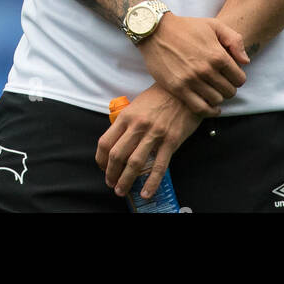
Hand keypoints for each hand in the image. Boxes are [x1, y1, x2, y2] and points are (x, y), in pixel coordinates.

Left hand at [95, 84, 200, 200]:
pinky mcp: (171, 141)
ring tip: (122, 190)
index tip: (102, 167)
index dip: (101, 159)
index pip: (105, 141)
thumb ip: (127, 122)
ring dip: (125, 180)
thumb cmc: (159, 97)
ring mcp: (154, 134)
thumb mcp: (137, 105)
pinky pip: (159, 166)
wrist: (183, 91)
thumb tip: (117, 141)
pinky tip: (146, 192)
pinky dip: (151, 182)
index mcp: (126, 116)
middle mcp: (137, 125)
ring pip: (135, 163)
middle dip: (111, 173)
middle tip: (110, 183)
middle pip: (117, 155)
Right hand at [138, 14, 249, 115]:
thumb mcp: (213, 25)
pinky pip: (200, 108)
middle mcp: (206, 69)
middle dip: (228, 88)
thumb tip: (245, 62)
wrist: (155, 31)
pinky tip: (210, 107)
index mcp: (217, 55)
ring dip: (217, 97)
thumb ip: (234, 40)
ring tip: (213, 91)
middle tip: (221, 83)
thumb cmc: (185, 27)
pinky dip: (209, 111)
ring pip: (216, 100)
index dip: (237, 78)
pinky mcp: (178, 88)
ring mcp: (191, 80)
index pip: (239, 79)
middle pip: (229, 91)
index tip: (230, 76)